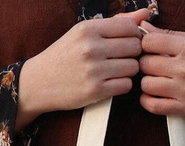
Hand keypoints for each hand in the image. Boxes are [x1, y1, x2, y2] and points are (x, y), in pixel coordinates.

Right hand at [16, 9, 150, 129]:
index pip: (129, 26)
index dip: (134, 34)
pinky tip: (112, 83)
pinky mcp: (95, 91)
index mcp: (88, 29)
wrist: (39, 83)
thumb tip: (145, 14)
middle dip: (133, 53)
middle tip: (122, 58)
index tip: (127, 42)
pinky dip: (123, 85)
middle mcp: (91, 48)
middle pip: (135, 47)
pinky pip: (126, 85)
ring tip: (115, 71)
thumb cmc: (64, 56)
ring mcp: (93, 70)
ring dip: (129, 70)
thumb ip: (115, 23)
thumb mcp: (84, 33)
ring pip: (133, 67)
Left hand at [137, 21, 184, 123]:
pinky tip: (153, 95)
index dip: (146, 44)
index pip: (149, 42)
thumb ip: (170, 34)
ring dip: (147, 82)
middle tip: (155, 65)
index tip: (152, 48)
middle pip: (146, 64)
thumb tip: (143, 27)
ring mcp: (184, 90)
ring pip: (146, 84)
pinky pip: (154, 106)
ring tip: (156, 80)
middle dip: (147, 63)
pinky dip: (147, 101)